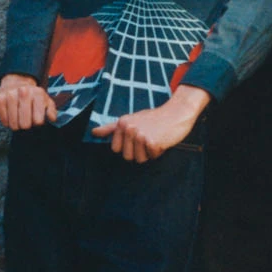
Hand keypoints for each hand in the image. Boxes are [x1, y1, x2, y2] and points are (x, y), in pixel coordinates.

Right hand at [0, 73, 57, 130]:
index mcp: (38, 93)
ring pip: (14, 124)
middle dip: (26, 125)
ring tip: (18, 117)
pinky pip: (4, 121)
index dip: (37, 123)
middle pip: (25, 124)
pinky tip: (10, 115)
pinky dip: (7, 122)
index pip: (38, 121)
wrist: (16, 83)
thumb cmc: (33, 97)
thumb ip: (51, 111)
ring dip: (16, 125)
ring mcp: (9, 95)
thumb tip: (52, 119)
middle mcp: (23, 92)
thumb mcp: (46, 101)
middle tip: (26, 119)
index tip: (36, 118)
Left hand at [94, 85, 208, 161]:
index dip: (128, 146)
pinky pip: (152, 157)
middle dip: (139, 151)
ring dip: (149, 153)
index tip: (136, 137)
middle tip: (148, 137)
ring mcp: (140, 135)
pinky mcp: (152, 142)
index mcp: (122, 123)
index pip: (115, 149)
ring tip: (155, 138)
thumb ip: (112, 127)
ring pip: (139, 159)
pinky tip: (162, 139)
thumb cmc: (155, 118)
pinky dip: (158, 151)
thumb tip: (93, 132)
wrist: (177, 112)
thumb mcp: (132, 119)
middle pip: (127, 156)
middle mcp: (129, 128)